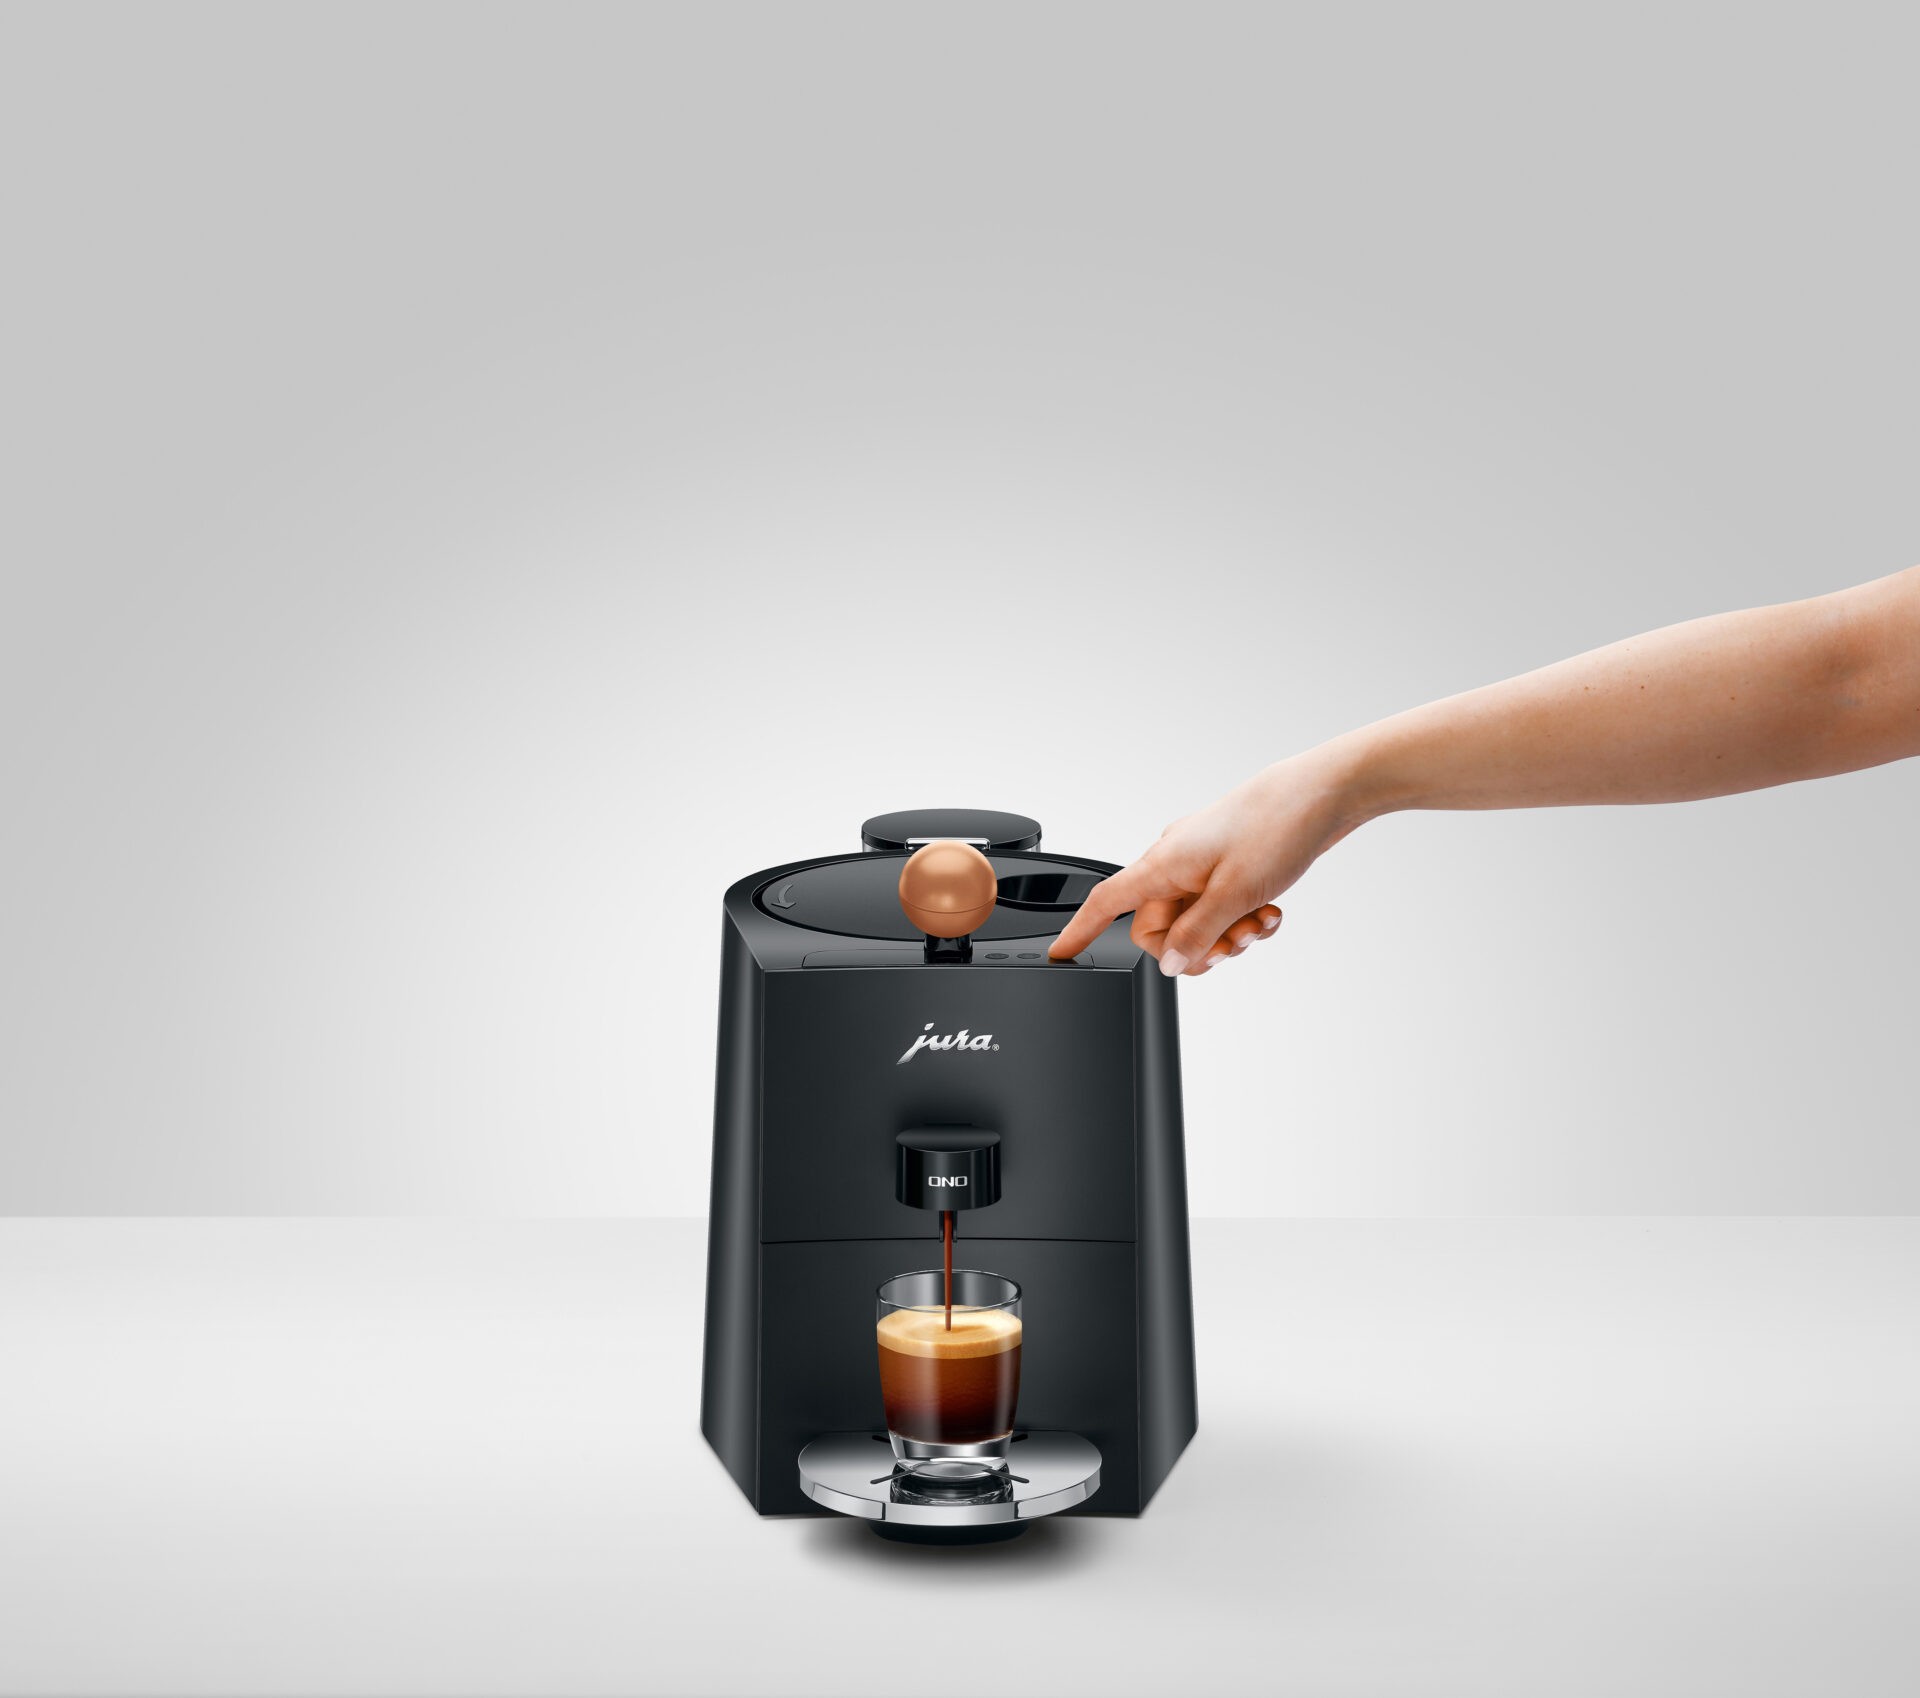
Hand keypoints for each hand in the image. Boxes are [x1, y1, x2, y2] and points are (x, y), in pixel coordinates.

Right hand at [1048, 748, 1366, 975]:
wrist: (1319, 794)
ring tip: (1260, 923)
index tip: (1061, 955)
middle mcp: (1176, 863)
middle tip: (1235, 943)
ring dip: (1227, 934)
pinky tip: (1269, 912)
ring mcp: (1202, 864)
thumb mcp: (1234, 894)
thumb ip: (1197, 934)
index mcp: (1164, 864)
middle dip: (1197, 945)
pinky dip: (1243, 918)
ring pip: (1196, 922)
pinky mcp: (1227, 866)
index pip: (1108, 902)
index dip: (1081, 930)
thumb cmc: (1275, 827)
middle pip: (1161, 927)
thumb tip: (1170, 964)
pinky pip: (1220, 908)